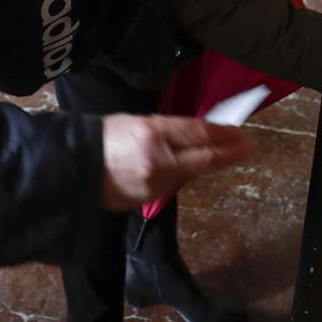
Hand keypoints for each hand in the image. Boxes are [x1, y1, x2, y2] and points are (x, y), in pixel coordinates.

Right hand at [98, 115, 256, 210]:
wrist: (73, 166)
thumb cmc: (103, 136)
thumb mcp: (136, 122)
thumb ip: (166, 129)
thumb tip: (194, 135)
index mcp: (153, 133)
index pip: (198, 133)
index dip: (222, 133)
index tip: (239, 132)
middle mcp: (158, 159)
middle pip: (204, 157)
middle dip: (229, 151)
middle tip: (248, 146)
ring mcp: (154, 183)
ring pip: (190, 173)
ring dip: (207, 163)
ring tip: (224, 154)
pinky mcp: (147, 200)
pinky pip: (171, 185)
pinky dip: (181, 175)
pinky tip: (186, 168)